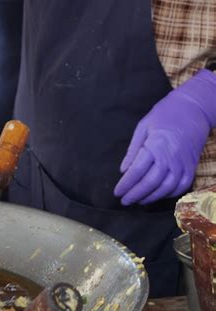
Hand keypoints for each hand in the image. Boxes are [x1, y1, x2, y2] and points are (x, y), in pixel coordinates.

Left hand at [115, 70, 215, 204]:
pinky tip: (156, 195)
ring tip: (137, 200)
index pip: (137, 171)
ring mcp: (183, 164)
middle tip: (124, 200)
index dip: (126, 184)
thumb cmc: (165, 114)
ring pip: (165, 189)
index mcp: (156, 146)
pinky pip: (180, 187)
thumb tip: (123, 170)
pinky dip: (167, 194)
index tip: (117, 192)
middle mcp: (170, 158)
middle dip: (135, 194)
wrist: (193, 110)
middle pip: (150, 183)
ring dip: (150, 198)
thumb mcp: (143, 126)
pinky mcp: (191, 168)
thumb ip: (133, 149)